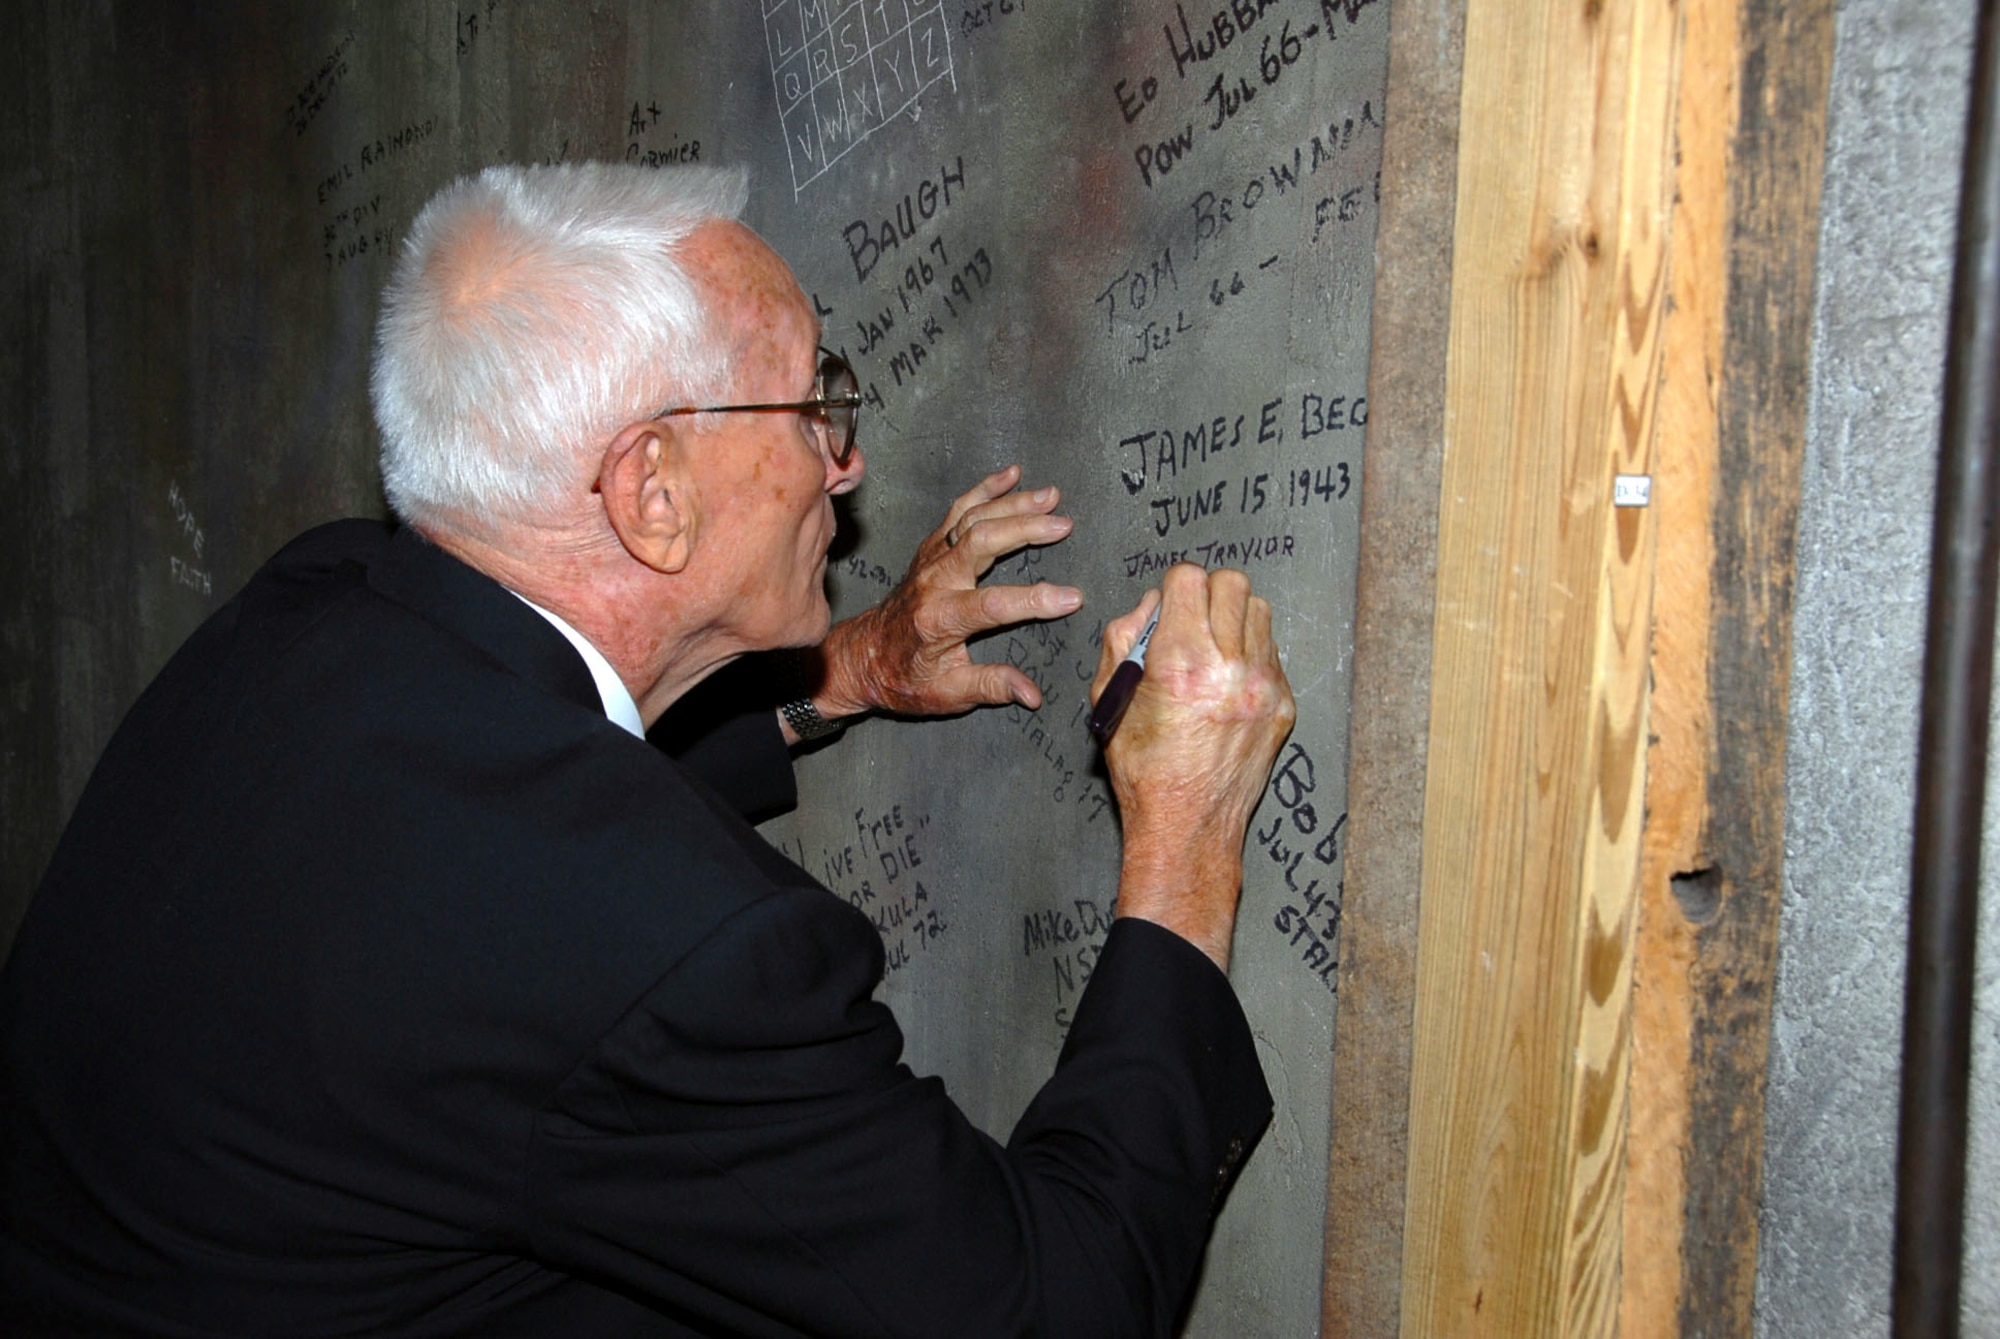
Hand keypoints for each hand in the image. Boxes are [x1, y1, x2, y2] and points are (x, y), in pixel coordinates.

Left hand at [808, 465, 1082, 720]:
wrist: (864, 656)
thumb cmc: (906, 677)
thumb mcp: (947, 693)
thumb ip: (992, 686)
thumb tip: (1033, 695)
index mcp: (939, 620)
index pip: (993, 605)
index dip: (1034, 601)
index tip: (1072, 598)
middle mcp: (934, 581)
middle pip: (980, 542)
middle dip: (1024, 529)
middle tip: (1064, 525)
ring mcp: (931, 559)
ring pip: (972, 519)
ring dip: (1013, 504)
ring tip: (1051, 496)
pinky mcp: (931, 548)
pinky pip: (959, 510)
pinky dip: (986, 490)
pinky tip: (1013, 476)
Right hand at [1093, 564, 1294, 969]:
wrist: (1188, 824)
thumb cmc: (1143, 769)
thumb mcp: (1109, 699)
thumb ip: (1122, 638)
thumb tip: (1151, 606)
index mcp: (1181, 661)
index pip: (1189, 578)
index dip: (1174, 586)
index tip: (1170, 603)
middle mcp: (1229, 667)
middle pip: (1232, 583)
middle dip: (1207, 594)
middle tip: (1192, 619)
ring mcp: (1263, 686)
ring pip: (1259, 610)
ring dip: (1234, 618)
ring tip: (1214, 647)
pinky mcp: (1283, 705)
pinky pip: (1273, 651)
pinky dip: (1251, 653)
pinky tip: (1230, 679)